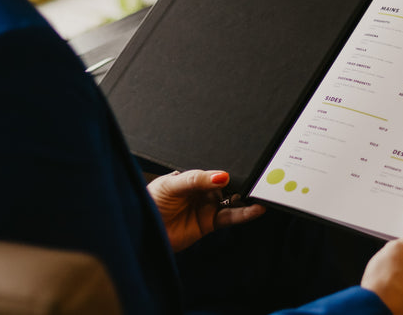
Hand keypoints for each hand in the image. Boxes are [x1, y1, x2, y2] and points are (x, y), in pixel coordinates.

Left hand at [147, 169, 264, 251]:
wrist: (140, 231)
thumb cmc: (149, 202)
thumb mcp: (172, 185)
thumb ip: (196, 180)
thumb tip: (221, 175)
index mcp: (193, 177)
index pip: (216, 172)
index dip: (229, 172)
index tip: (244, 170)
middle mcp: (203, 190)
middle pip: (228, 185)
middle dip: (244, 184)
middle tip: (258, 182)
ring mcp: (207, 206)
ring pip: (233, 201)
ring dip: (248, 199)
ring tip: (262, 195)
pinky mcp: (210, 223)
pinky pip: (230, 218)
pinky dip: (245, 214)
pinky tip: (256, 209)